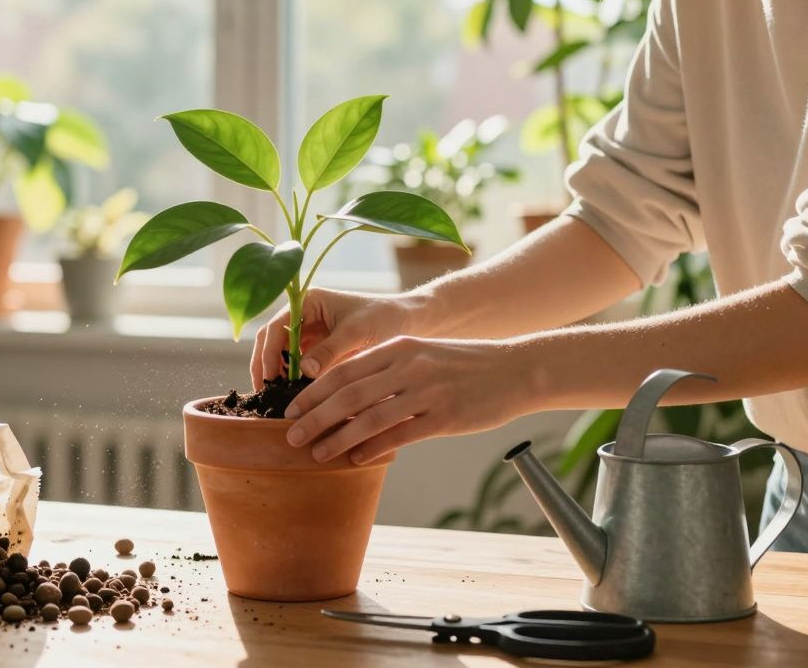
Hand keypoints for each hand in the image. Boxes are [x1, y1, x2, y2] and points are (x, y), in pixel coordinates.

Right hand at [250, 288, 427, 387]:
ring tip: (276, 400)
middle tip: (264, 394)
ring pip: (280, 356)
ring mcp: (309, 334)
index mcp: (308, 302)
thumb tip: (304, 370)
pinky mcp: (318, 351)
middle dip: (265, 366)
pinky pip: (297, 367)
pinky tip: (294, 399)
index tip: (270, 379)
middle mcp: (303, 316)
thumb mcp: (357, 332)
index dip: (268, 353)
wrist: (409, 323)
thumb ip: (330, 349)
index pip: (276, 327)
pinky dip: (292, 381)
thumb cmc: (385, 318)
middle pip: (271, 341)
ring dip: (276, 376)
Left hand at [283, 336, 535, 463]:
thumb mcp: (422, 354)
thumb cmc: (464, 364)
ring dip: (338, 438)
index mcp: (398, 347)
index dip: (313, 392)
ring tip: (316, 454)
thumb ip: (386, 369)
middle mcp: (409, 367)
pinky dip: (373, 448)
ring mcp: (427, 392)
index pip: (344, 370)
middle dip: (314, 417)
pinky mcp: (446, 418)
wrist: (517, 369)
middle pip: (348, 394)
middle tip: (290, 436)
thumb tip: (346, 395)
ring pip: (370, 418)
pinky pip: (400, 435)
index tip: (290, 409)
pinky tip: (356, 460)